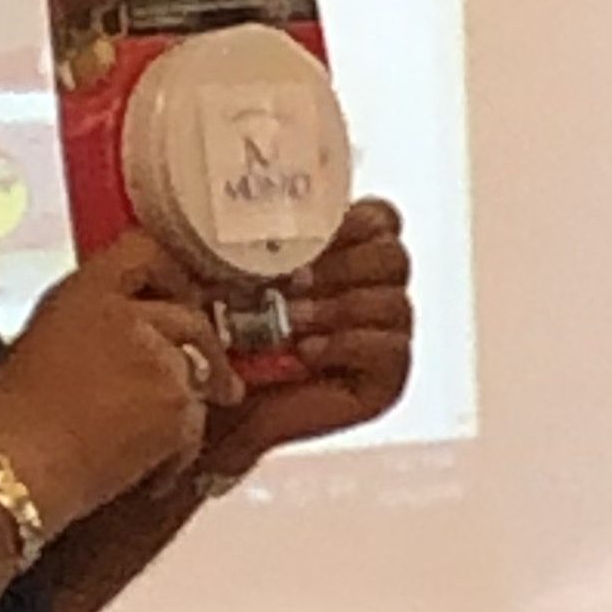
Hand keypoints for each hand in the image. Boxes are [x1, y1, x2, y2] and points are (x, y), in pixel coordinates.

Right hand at [0, 235, 234, 536]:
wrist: (12, 467)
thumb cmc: (9, 418)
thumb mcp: (41, 338)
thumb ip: (91, 320)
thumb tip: (123, 335)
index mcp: (88, 291)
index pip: (145, 251)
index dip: (171, 275)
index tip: (184, 294)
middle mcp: (132, 316)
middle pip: (190, 317)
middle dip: (204, 350)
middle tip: (213, 377)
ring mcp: (161, 362)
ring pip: (198, 376)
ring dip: (182, 407)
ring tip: (145, 441)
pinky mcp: (178, 410)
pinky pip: (195, 426)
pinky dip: (176, 451)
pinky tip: (142, 469)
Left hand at [196, 201, 413, 486]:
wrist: (217, 410)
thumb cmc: (224, 339)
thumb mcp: (239, 273)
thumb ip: (266, 238)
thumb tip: (261, 200)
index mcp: (348, 258)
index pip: (381, 219)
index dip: (351, 222)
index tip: (305, 237)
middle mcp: (376, 295)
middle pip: (392, 256)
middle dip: (340, 267)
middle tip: (290, 284)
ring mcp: (385, 339)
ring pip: (393, 302)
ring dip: (336, 308)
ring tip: (291, 321)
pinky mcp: (386, 382)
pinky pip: (392, 349)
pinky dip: (347, 345)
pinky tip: (308, 352)